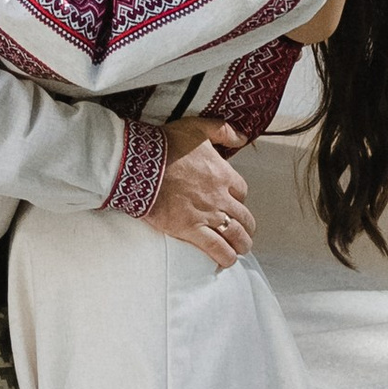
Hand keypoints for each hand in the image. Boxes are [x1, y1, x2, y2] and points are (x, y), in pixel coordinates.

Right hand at [142, 135, 255, 267]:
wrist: (141, 164)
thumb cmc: (166, 145)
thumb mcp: (198, 127)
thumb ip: (222, 130)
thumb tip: (242, 136)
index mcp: (223, 174)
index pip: (242, 191)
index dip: (239, 198)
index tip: (233, 201)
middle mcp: (220, 197)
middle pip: (243, 216)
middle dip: (246, 226)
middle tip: (244, 231)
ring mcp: (206, 215)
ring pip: (234, 235)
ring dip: (241, 244)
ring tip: (241, 249)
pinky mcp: (190, 229)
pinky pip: (215, 248)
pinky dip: (224, 256)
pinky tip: (227, 261)